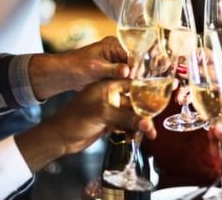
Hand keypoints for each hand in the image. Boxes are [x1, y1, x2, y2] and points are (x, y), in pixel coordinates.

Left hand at [16, 80, 154, 171]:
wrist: (59, 137)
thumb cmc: (76, 117)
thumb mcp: (103, 113)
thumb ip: (126, 117)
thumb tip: (147, 123)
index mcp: (108, 85)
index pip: (132, 83)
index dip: (147, 89)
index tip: (161, 97)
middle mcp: (110, 95)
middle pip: (134, 101)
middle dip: (145, 112)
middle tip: (154, 122)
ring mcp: (109, 109)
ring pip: (131, 114)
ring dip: (139, 123)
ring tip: (147, 134)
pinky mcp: (108, 121)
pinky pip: (125, 124)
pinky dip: (130, 130)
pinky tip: (133, 137)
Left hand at [30, 36, 130, 99]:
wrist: (65, 74)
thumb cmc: (77, 67)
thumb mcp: (96, 68)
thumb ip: (113, 69)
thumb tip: (128, 71)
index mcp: (113, 44)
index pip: (131, 53)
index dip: (135, 66)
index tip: (136, 77)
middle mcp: (116, 50)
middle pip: (133, 61)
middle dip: (135, 73)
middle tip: (136, 85)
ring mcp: (115, 60)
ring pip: (130, 69)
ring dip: (132, 78)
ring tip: (135, 88)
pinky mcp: (113, 70)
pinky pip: (124, 75)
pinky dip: (126, 82)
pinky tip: (129, 89)